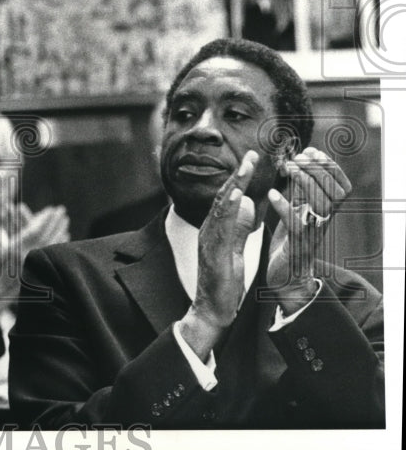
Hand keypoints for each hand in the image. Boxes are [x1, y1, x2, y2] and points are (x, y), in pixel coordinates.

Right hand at [0, 204, 69, 324]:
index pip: (35, 231)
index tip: (51, 209)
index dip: (44, 219)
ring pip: (53, 245)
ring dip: (60, 231)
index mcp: (16, 250)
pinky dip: (60, 243)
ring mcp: (36, 265)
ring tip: (66, 221)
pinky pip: (54, 255)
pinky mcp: (42, 271)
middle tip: (62, 210)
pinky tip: (65, 237)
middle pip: (47, 236)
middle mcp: (28, 257)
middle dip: (55, 222)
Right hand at [178, 151, 258, 358]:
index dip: (241, 177)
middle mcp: (209, 228)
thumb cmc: (224, 279)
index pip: (230, 197)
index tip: (252, 159)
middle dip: (238, 174)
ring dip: (235, 185)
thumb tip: (248, 204)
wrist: (213, 308)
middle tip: (251, 154)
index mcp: (216, 227)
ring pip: (221, 206)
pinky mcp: (213, 251)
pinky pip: (220, 225)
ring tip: (245, 168)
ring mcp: (209, 239)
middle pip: (224, 195)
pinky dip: (229, 208)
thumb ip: (239, 225)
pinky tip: (237, 196)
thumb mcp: (235, 247)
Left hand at [266, 147, 350, 313]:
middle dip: (319, 171)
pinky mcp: (297, 246)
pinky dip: (284, 207)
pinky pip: (296, 225)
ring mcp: (313, 234)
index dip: (331, 167)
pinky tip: (272, 194)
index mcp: (327, 212)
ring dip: (306, 184)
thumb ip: (301, 189)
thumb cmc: (292, 238)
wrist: (287, 276)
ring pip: (321, 206)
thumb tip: (299, 160)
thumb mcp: (299, 209)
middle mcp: (324, 222)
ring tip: (289, 169)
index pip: (343, 186)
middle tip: (298, 158)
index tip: (312, 151)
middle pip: (335, 193)